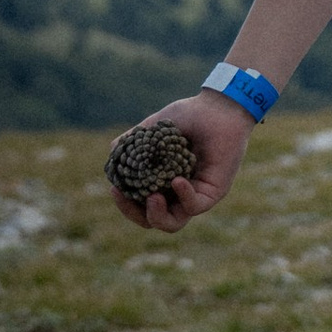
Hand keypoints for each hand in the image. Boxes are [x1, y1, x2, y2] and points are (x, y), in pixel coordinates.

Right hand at [105, 93, 254, 235]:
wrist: (218, 107)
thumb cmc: (189, 116)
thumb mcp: (152, 129)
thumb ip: (132, 143)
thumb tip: (112, 156)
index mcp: (161, 182)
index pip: (139, 206)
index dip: (125, 204)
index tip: (115, 189)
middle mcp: (177, 193)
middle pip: (153, 220)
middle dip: (135, 214)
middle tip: (126, 196)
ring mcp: (195, 194)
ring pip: (173, 223)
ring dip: (157, 215)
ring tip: (152, 198)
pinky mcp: (213, 192)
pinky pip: (195, 206)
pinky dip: (183, 196)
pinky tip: (176, 180)